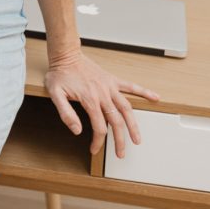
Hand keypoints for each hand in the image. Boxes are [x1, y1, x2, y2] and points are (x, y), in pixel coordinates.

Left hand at [44, 50, 160, 158]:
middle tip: (121, 154)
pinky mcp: (112, 80)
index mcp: (89, 99)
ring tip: (137, 139)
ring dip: (133, 125)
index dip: (98, 142)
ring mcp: (109, 86)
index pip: (99, 127)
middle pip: (116, 122)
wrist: (66, 54)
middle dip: (120, 140)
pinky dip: (144, 92)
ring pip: (127, 108)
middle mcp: (102, 94)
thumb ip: (65, 113)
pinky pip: (131, 86)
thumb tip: (77, 130)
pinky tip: (154, 97)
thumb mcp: (55, 94)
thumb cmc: (59, 74)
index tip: (94, 150)